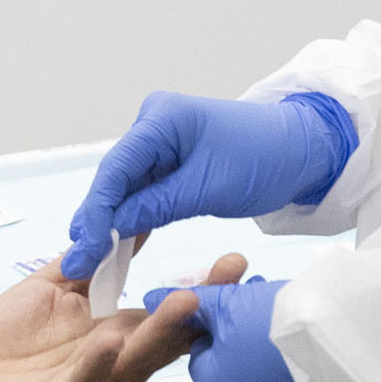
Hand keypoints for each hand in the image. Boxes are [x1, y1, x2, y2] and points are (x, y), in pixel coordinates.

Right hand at [59, 93, 353, 278]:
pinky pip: (143, 190)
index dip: (96, 212)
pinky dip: (131, 217)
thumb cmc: (264, 160)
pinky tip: (115, 245)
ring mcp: (160, 140)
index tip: (84, 249)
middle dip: (96, 220)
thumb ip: (157, 206)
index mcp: (162, 118)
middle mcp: (153, 123)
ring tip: (88, 260)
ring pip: (124, 186)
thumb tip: (112, 228)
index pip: (116, 169)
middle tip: (78, 263)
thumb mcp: (208, 190)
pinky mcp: (170, 158)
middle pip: (114, 177)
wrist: (302, 150)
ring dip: (110, 223)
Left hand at [148, 273, 346, 381]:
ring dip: (280, 372)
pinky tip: (319, 370)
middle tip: (280, 326)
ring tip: (303, 345)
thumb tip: (155, 298)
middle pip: (238, 376)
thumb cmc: (284, 326)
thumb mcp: (234, 303)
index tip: (253, 315)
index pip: (208, 354)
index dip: (230, 328)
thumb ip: (197, 304)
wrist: (343, 349)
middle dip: (253, 350)